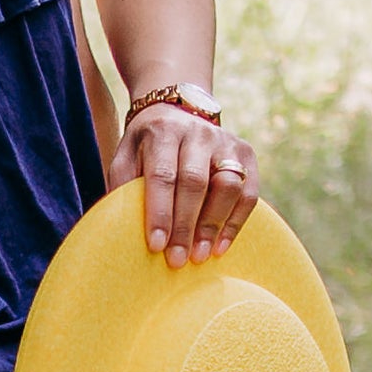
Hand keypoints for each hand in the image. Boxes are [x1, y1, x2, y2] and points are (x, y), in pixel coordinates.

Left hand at [116, 97, 260, 262]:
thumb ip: (123, 187)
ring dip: (214, 225)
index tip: (156, 246)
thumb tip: (123, 229)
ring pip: (227, 186)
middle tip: (178, 260)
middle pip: (195, 183)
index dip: (160, 213)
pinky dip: (236, 222)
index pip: (163, 176)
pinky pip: (248, 192)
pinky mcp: (246, 153)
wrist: (177, 112)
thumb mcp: (125, 158)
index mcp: (163, 132)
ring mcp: (226, 142)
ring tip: (200, 256)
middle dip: (185, 225)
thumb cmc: (146, 147)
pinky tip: (220, 246)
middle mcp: (198, 133)